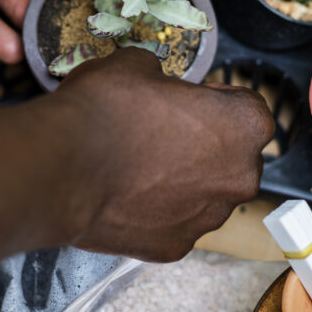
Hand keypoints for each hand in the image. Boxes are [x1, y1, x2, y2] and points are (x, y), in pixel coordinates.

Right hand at [52, 48, 274, 261]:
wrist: (63, 167)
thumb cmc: (106, 109)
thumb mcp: (135, 65)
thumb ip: (159, 75)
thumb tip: (152, 82)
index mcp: (245, 124)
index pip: (248, 108)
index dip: (216, 100)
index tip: (190, 100)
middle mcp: (240, 176)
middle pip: (233, 157)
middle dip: (206, 145)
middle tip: (165, 134)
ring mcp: (207, 218)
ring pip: (205, 194)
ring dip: (183, 180)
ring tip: (139, 167)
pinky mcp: (175, 247)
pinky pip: (173, 223)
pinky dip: (157, 212)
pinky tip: (126, 195)